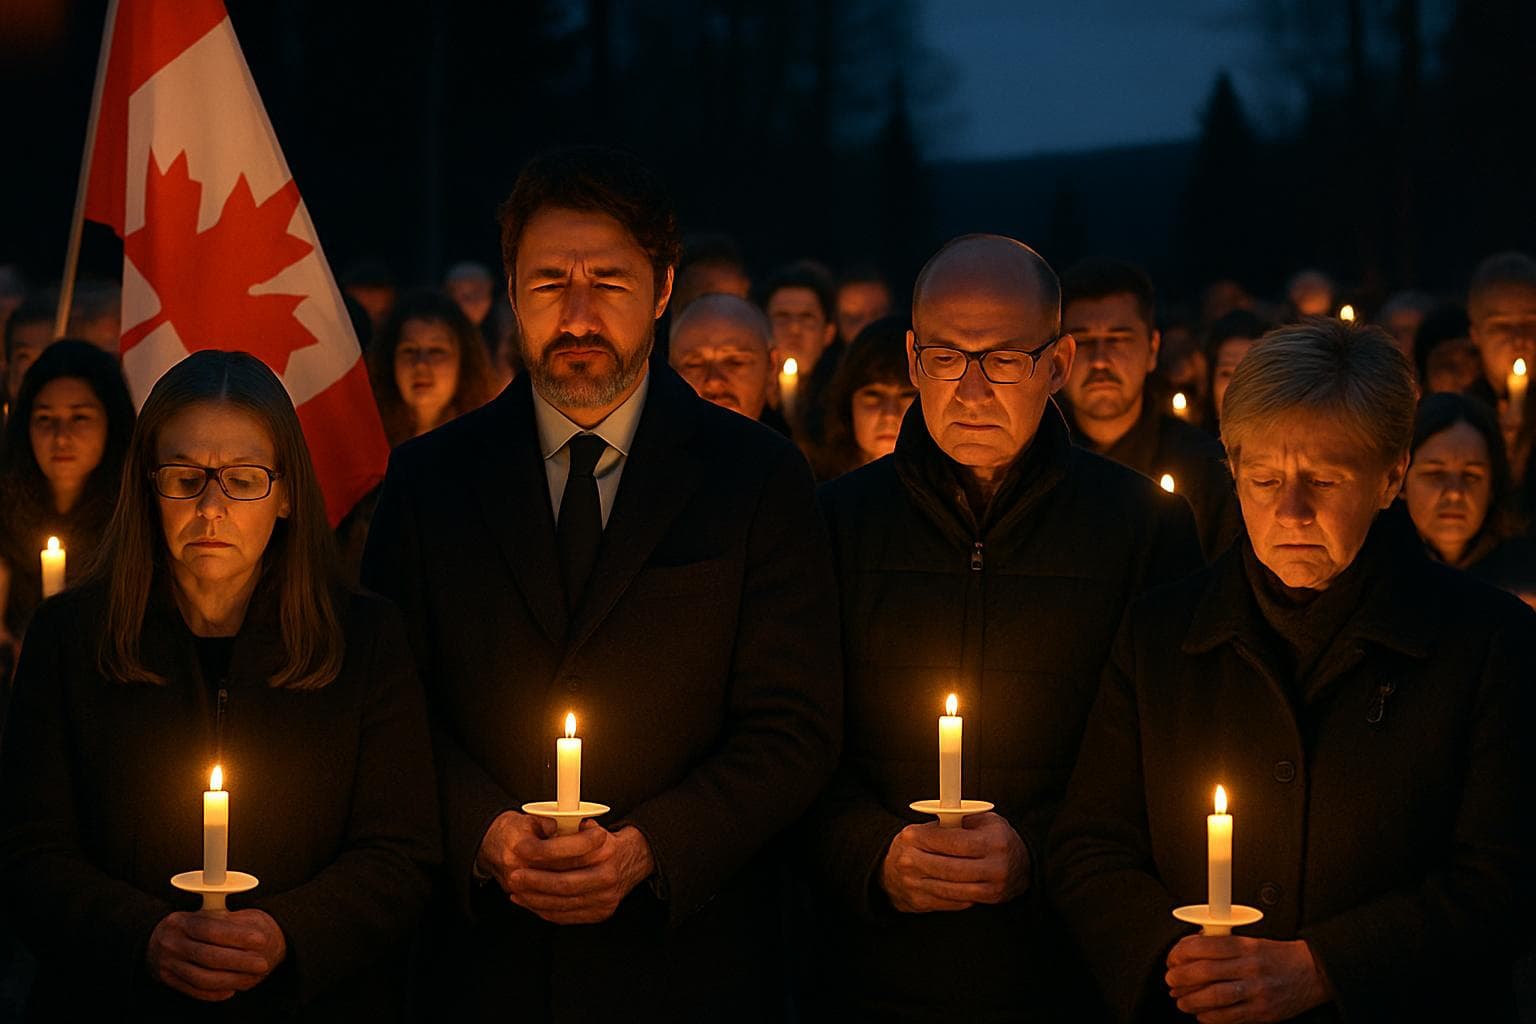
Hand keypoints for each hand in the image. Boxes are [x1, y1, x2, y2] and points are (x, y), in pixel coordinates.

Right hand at [146, 909, 286, 1001]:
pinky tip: (231, 990)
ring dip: (230, 979)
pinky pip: (193, 990)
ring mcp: (167, 963)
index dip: (238, 935)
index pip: (212, 928)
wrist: (153, 941)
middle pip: (209, 956)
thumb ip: (222, 919)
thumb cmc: (188, 926)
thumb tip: (253, 927)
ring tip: (251, 978)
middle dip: (240, 961)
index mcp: (181, 921)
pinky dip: (213, 993)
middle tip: (262, 964)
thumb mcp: (201, 915)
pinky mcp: (167, 980)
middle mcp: (171, 942)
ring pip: (202, 977)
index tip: (261, 939)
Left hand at [476, 811, 653, 924]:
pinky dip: (545, 910)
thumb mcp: (594, 827)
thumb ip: (572, 827)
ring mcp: (605, 898)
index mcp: (605, 850)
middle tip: (515, 877)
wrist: (634, 860)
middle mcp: (607, 876)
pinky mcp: (601, 913)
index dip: (543, 857)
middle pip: (564, 884)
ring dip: (535, 899)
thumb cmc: (608, 843)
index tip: (523, 856)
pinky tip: (531, 902)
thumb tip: (547, 825)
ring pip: (563, 904)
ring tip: (518, 891)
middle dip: (534, 883)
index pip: (569, 856)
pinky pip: (567, 916)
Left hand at [879, 812, 1030, 912]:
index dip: (929, 839)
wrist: (1022, 865)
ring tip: (909, 868)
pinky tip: (924, 882)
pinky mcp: (988, 900)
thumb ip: (960, 819)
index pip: (954, 842)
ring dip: (924, 878)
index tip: (909, 834)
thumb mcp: (985, 820)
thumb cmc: (997, 837)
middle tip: (902, 852)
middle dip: (921, 859)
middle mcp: (996, 867)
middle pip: (948, 867)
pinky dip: (936, 891)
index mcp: (994, 842)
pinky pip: (955, 899)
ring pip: (948, 886)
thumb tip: (931, 817)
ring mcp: (993, 887)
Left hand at [1164, 935, 1329, 1022]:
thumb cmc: (1280, 956)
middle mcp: (1250, 968)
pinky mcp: (1262, 1012)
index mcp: (1245, 946)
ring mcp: (1256, 991)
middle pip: (1204, 972)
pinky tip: (1201, 1014)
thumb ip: (1225, 946)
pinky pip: (1229, 1017)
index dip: (1181, 952)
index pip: (1204, 946)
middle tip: (1171, 980)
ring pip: (1214, 997)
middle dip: (1180, 977)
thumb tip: (1192, 951)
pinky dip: (1210, 1017)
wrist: (1314, 972)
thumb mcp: (1252, 941)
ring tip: (1181, 1000)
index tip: (1173, 958)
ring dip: (1191, 1000)